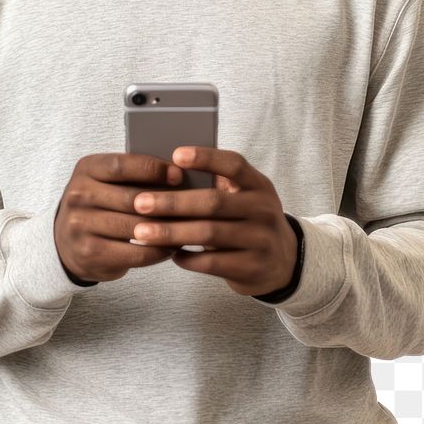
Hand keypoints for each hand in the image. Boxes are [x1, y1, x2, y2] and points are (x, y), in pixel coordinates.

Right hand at [53, 152, 184, 283]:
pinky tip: (172, 247)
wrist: (65, 242)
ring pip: (134, 227)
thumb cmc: (100, 204)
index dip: (152, 169)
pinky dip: (157, 250)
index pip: (121, 166)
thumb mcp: (106, 181)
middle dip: (165, 202)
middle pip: (131, 198)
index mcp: (86, 169)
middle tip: (194, 204)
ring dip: (166, 228)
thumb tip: (179, 172)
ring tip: (190, 226)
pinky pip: (133, 253)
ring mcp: (80, 226)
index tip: (179, 174)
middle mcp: (78, 195)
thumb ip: (133, 175)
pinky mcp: (89, 253)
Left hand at [131, 145, 297, 296]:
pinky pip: (212, 262)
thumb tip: (167, 172)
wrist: (284, 261)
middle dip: (173, 202)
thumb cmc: (248, 220)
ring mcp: (261, 240)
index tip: (175, 155)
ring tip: (143, 232)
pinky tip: (170, 254)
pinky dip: (187, 258)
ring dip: (171, 232)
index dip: (206, 157)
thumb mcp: (245, 197)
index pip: (233, 164)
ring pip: (209, 233)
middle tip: (140, 203)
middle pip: (213, 202)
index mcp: (259, 185)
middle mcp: (263, 209)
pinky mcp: (252, 268)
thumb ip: (217, 185)